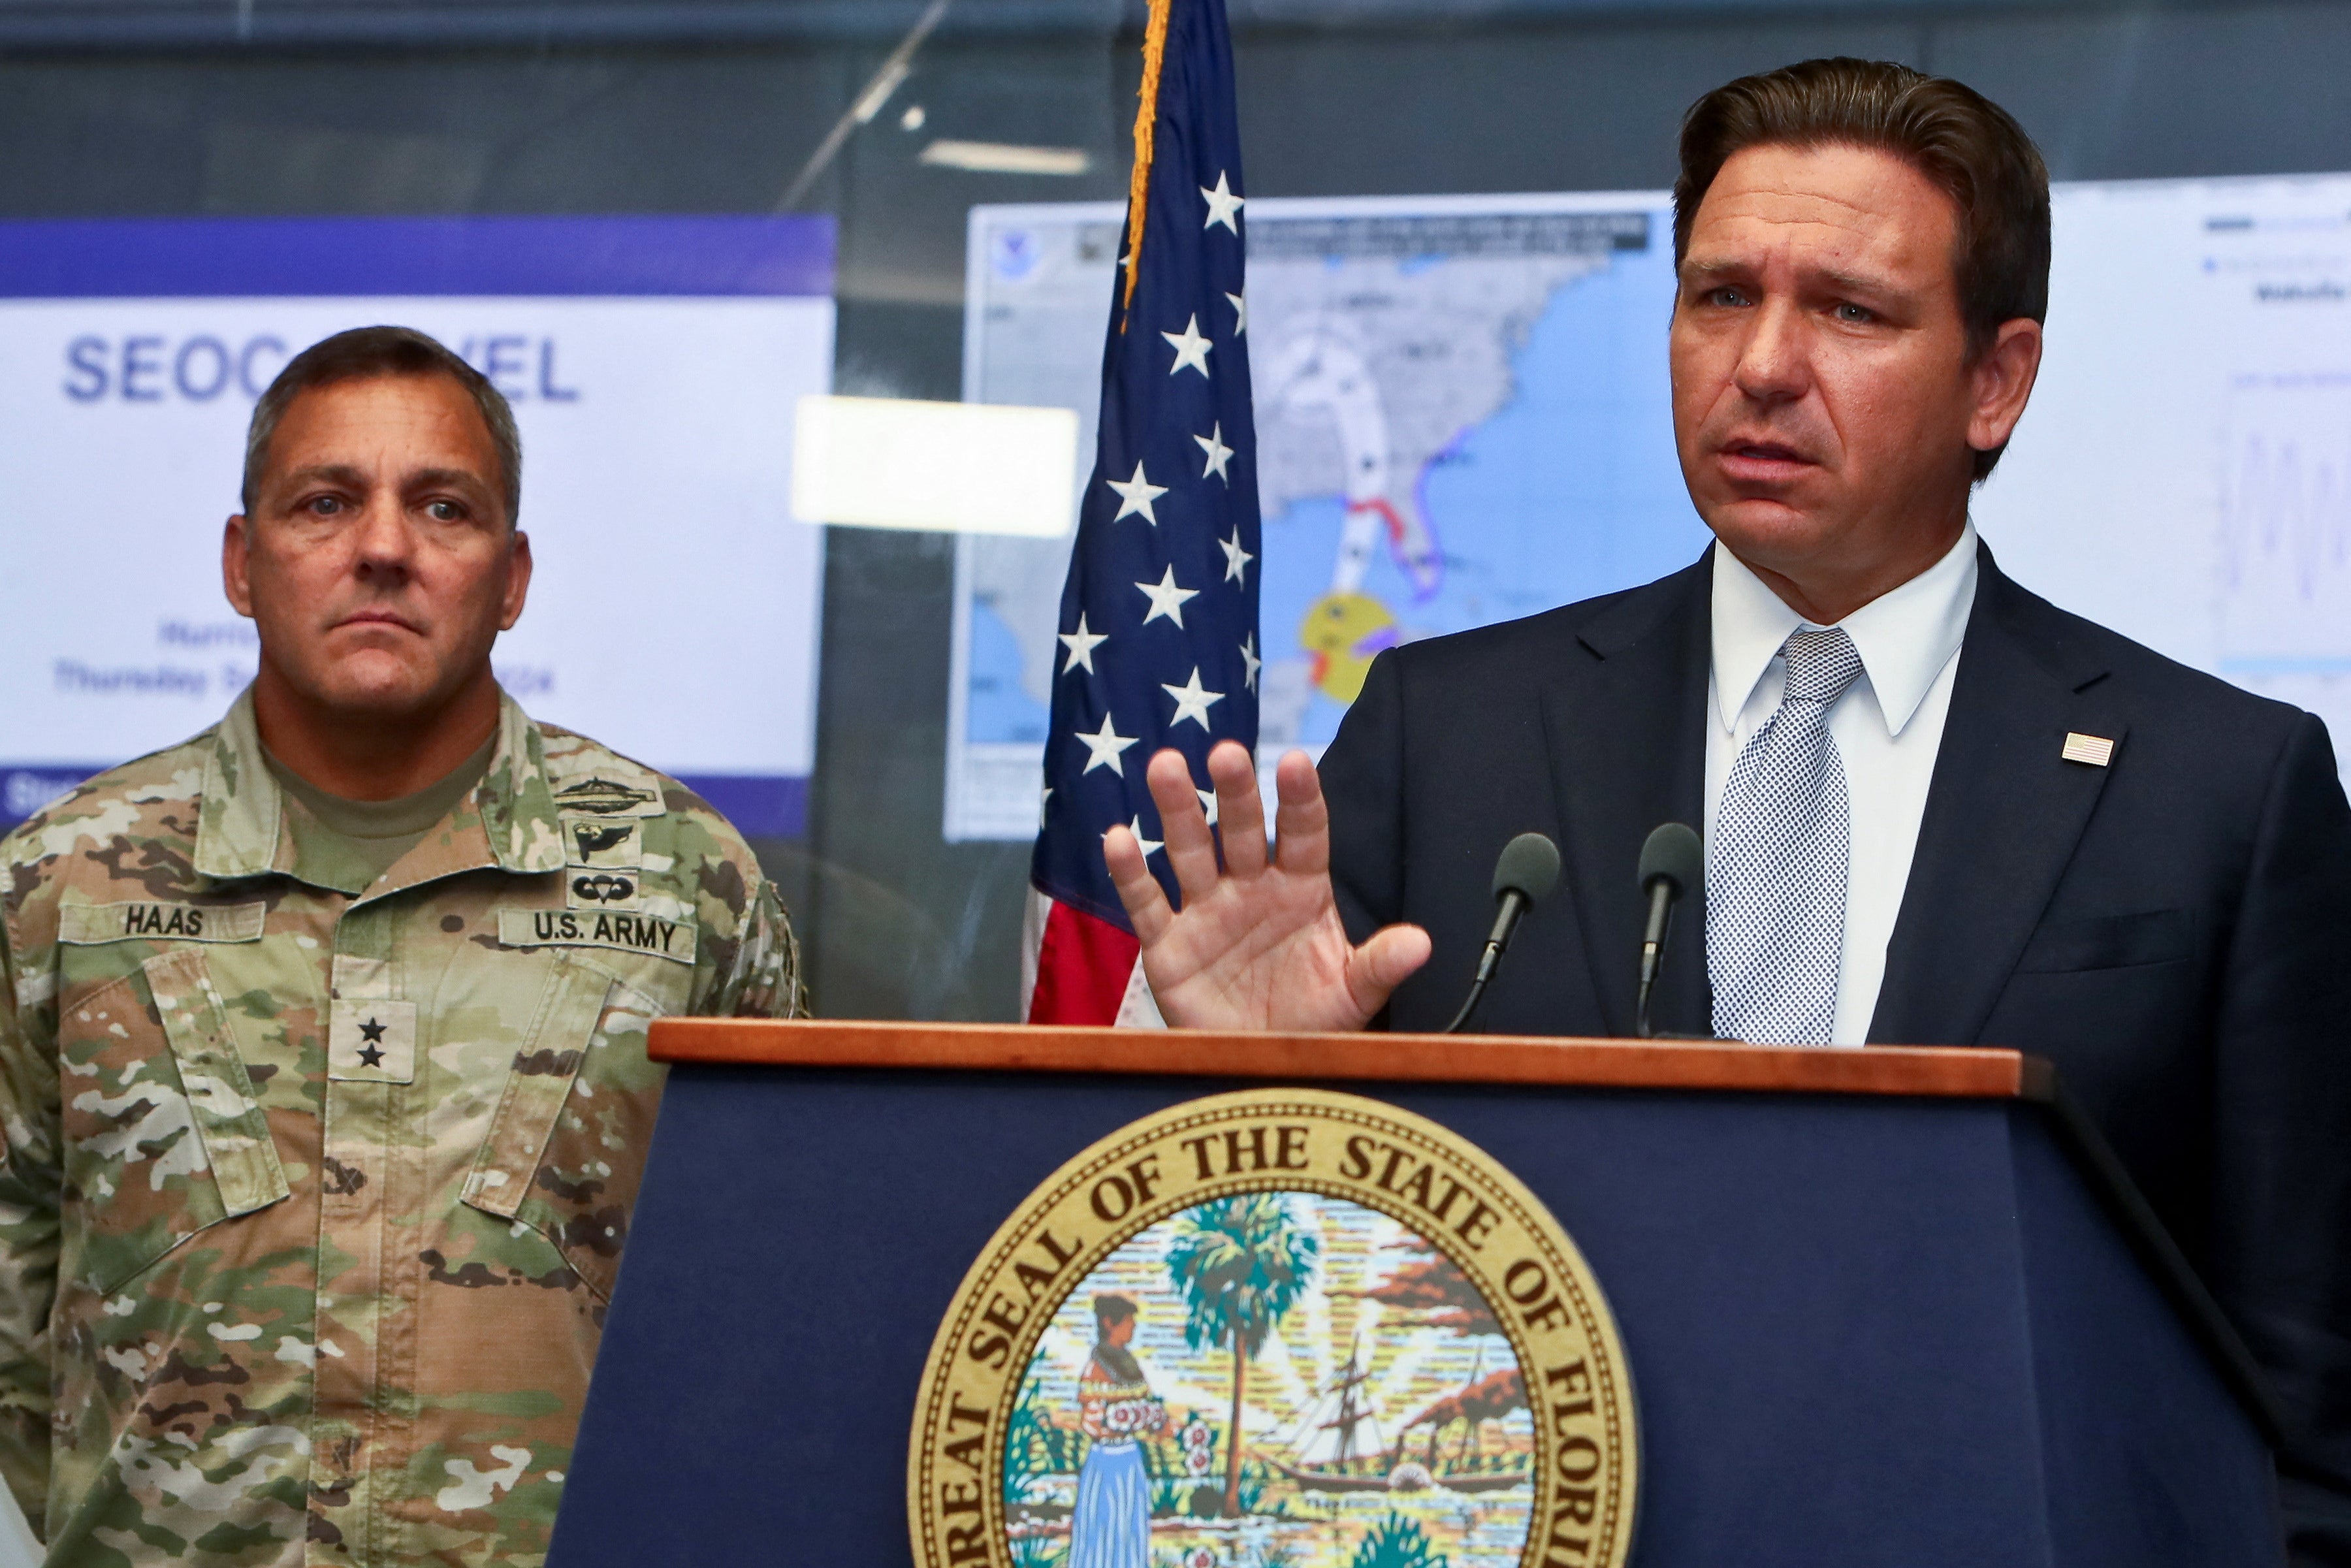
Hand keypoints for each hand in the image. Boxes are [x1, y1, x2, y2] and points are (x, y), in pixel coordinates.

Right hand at [1103, 740, 1431, 1031]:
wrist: (1262, 1062)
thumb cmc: (1313, 1021)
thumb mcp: (1352, 994)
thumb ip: (1379, 965)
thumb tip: (1422, 943)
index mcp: (1302, 889)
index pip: (1304, 834)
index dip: (1300, 800)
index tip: (1295, 763)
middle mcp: (1251, 888)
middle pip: (1241, 831)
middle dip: (1234, 793)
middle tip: (1226, 753)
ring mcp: (1206, 911)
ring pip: (1189, 851)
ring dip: (1177, 810)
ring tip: (1166, 766)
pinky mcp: (1167, 944)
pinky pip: (1146, 902)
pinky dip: (1130, 872)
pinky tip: (1118, 837)